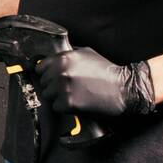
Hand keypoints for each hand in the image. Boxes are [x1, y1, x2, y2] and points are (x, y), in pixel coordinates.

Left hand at [36, 47, 156, 117]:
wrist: (123, 88)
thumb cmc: (106, 72)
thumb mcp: (86, 54)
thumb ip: (67, 56)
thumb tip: (52, 61)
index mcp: (63, 58)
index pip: (40, 67)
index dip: (47, 73)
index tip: (53, 77)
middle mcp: (61, 72)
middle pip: (44, 82)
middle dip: (53, 85)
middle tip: (70, 87)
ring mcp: (63, 88)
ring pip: (48, 95)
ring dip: (58, 97)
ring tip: (75, 94)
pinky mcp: (68, 103)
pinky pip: (57, 107)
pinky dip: (65, 107)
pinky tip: (77, 102)